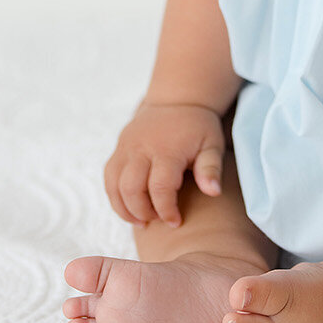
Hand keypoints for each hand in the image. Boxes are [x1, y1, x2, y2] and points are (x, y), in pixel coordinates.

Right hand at [103, 100, 225, 226]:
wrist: (177, 100)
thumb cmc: (198, 127)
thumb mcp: (212, 144)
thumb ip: (211, 168)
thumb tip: (214, 192)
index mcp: (167, 149)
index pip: (160, 188)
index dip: (166, 211)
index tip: (176, 222)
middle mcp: (142, 148)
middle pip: (131, 189)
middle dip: (142, 212)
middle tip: (157, 220)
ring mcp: (126, 147)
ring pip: (114, 185)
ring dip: (125, 209)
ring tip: (142, 220)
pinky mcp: (118, 148)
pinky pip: (109, 178)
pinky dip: (115, 197)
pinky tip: (130, 207)